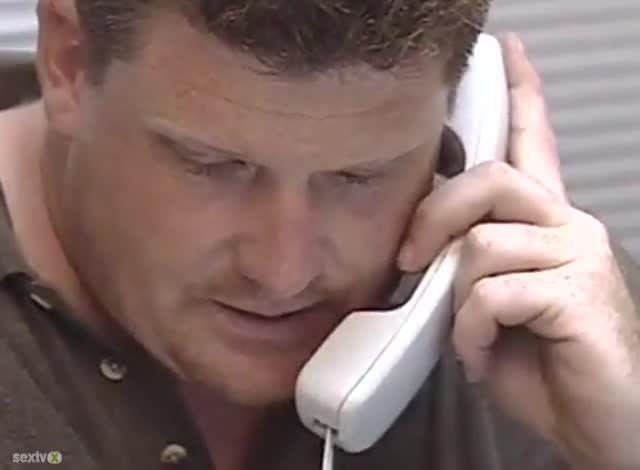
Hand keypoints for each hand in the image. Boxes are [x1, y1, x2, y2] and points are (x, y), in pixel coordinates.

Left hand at [397, 34, 639, 468]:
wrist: (601, 424)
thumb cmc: (545, 365)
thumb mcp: (490, 308)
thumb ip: (467, 268)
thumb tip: (426, 252)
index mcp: (545, 224)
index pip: (533, 143)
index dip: (520, 95)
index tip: (505, 54)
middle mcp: (567, 226)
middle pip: (490, 179)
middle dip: (434, 218)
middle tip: (410, 258)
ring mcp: (578, 257)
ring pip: (483, 245)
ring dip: (457, 302)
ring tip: (470, 337)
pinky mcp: (580, 294)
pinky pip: (492, 294)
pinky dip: (471, 332)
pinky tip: (483, 354)